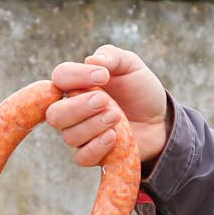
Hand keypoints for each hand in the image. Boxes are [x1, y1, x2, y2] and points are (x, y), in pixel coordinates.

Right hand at [47, 45, 169, 166]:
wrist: (158, 119)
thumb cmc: (139, 90)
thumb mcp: (131, 66)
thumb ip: (112, 56)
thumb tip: (91, 60)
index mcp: (77, 84)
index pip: (60, 77)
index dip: (76, 76)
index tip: (103, 76)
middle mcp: (72, 110)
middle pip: (55, 114)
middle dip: (79, 107)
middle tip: (105, 101)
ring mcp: (80, 134)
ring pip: (70, 136)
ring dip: (94, 125)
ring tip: (117, 116)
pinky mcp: (92, 155)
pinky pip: (82, 157)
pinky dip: (97, 147)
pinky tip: (114, 136)